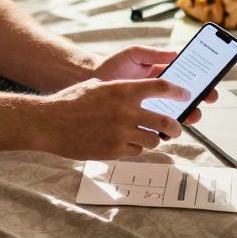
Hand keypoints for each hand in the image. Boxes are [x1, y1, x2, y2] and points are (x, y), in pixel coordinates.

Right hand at [32, 77, 190, 159]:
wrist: (50, 122)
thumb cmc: (71, 101)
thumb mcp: (98, 86)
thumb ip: (121, 90)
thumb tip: (140, 92)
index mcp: (123, 90)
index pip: (161, 87)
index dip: (178, 92)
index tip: (186, 95)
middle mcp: (126, 111)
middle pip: (166, 121)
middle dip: (175, 126)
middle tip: (175, 128)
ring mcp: (121, 132)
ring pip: (153, 140)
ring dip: (154, 139)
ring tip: (147, 137)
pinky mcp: (114, 150)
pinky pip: (136, 151)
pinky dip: (134, 148)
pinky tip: (125, 144)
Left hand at [90, 45, 219, 126]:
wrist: (90, 83)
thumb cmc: (113, 66)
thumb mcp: (133, 54)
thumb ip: (153, 53)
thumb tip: (176, 54)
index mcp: (162, 76)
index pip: (187, 81)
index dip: (202, 85)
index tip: (211, 88)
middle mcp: (159, 94)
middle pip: (186, 101)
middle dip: (198, 103)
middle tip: (204, 103)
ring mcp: (151, 109)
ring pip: (174, 116)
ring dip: (185, 117)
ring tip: (188, 117)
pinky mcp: (141, 121)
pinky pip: (156, 128)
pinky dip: (164, 130)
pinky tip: (167, 128)